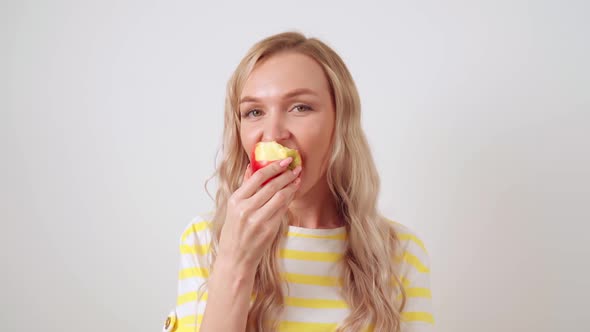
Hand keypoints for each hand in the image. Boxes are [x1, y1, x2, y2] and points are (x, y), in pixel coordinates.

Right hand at [217, 157, 301, 271]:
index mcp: (236, 200)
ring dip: (290, 186)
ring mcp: (258, 220)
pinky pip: (282, 210)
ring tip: (297, 178)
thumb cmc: (233, 233)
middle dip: (286, 174)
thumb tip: (251, 166)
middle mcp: (246, 209)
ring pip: (280, 197)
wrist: (235, 259)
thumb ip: (244, 187)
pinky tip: (292, 193)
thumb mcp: (233, 208)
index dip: (273, 166)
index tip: (284, 161)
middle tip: (295, 167)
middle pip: (271, 185)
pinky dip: (289, 199)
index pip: (257, 177)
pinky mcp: (268, 229)